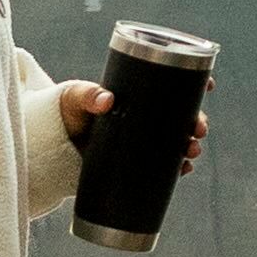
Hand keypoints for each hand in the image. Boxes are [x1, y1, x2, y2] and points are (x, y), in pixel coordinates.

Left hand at [57, 79, 210, 171]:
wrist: (47, 146)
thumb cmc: (62, 113)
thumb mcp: (74, 98)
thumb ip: (87, 95)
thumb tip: (107, 100)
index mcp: (136, 97)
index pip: (171, 86)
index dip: (195, 85)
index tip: (209, 84)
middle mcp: (143, 119)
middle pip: (180, 117)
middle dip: (197, 121)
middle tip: (199, 129)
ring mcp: (139, 142)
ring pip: (175, 142)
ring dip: (190, 146)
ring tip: (192, 152)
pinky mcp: (132, 164)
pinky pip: (160, 167)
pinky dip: (175, 169)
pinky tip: (183, 172)